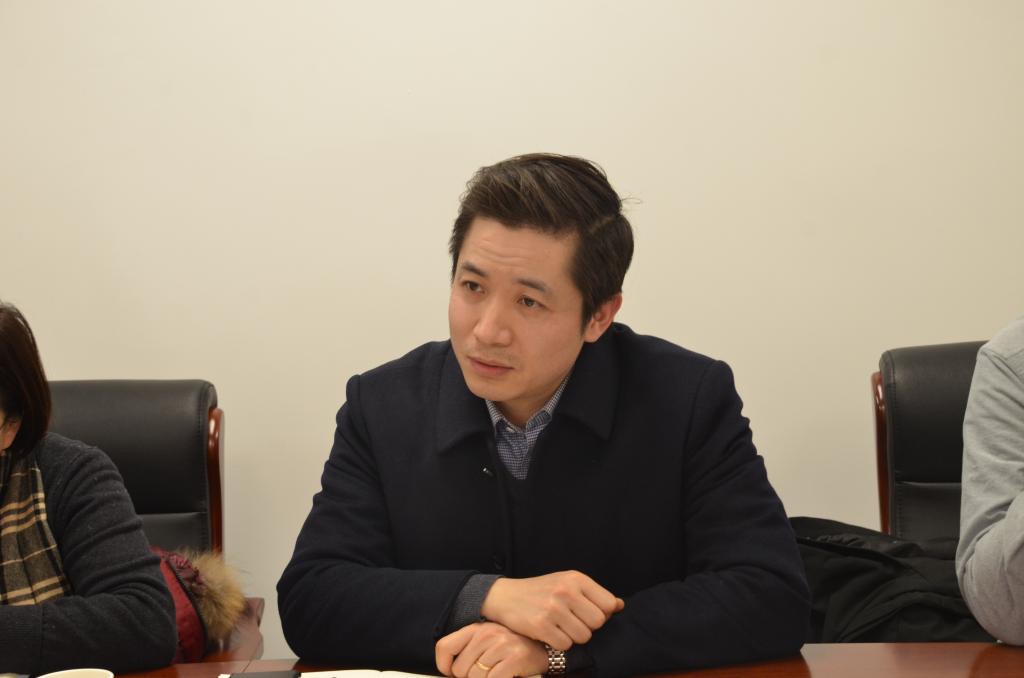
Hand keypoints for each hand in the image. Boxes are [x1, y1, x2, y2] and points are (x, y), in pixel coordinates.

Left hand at [436, 621, 547, 677]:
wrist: (544, 650)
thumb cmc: (511, 650)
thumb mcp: (487, 643)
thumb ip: (468, 651)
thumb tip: (449, 672)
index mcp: (476, 628)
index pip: (444, 646)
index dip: (444, 666)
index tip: (451, 674)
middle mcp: (487, 633)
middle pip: (459, 669)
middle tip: (486, 674)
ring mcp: (501, 644)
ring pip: (475, 677)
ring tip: (497, 673)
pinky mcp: (514, 657)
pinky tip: (507, 675)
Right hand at [480, 570, 623, 649]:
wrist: (505, 596)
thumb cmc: (541, 591)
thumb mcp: (567, 583)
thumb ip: (593, 594)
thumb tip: (620, 605)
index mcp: (576, 578)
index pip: (608, 604)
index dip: (601, 613)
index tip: (587, 613)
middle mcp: (566, 591)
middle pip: (598, 622)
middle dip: (587, 626)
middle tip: (572, 621)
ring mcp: (553, 608)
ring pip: (584, 636)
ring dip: (573, 637)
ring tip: (560, 626)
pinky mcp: (541, 625)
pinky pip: (565, 645)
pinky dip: (559, 643)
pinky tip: (550, 632)